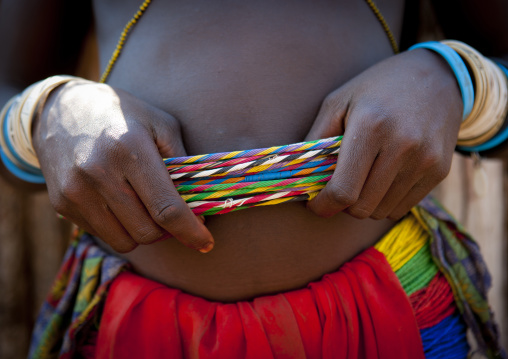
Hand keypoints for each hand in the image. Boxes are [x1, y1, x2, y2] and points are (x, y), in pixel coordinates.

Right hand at [33, 80, 213, 252]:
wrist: (60, 109)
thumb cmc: (122, 114)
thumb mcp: (161, 124)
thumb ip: (182, 162)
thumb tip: (198, 205)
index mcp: (129, 149)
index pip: (166, 208)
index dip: (191, 231)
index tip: (206, 243)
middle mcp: (99, 173)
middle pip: (147, 231)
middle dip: (167, 230)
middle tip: (171, 213)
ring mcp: (76, 192)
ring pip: (124, 241)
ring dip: (142, 232)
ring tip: (144, 206)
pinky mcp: (62, 204)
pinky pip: (102, 235)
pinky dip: (119, 227)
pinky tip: (119, 202)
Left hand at [305, 49, 462, 219]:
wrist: (437, 77)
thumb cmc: (377, 89)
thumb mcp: (337, 102)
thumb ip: (315, 140)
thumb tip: (299, 176)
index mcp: (371, 127)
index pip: (343, 190)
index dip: (323, 205)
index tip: (315, 205)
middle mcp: (403, 146)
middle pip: (362, 207)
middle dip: (342, 205)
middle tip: (338, 188)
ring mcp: (425, 160)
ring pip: (381, 212)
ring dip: (365, 204)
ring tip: (362, 179)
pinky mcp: (439, 171)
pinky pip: (402, 208)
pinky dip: (386, 202)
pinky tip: (382, 179)